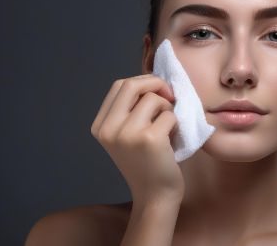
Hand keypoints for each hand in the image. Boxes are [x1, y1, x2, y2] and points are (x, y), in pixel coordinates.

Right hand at [90, 74, 184, 205]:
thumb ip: (132, 110)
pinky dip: (176, 124)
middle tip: (171, 95)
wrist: (155, 196)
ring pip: (153, 99)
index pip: (119, 86)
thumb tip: (154, 80)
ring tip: (169, 128)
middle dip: (156, 84)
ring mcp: (126, 134)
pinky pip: (169, 115)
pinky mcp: (148, 139)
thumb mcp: (129, 134)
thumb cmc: (148, 163)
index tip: (158, 90)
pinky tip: (173, 140)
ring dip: (168, 109)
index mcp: (100, 126)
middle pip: (131, 85)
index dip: (143, 82)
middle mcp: (108, 129)